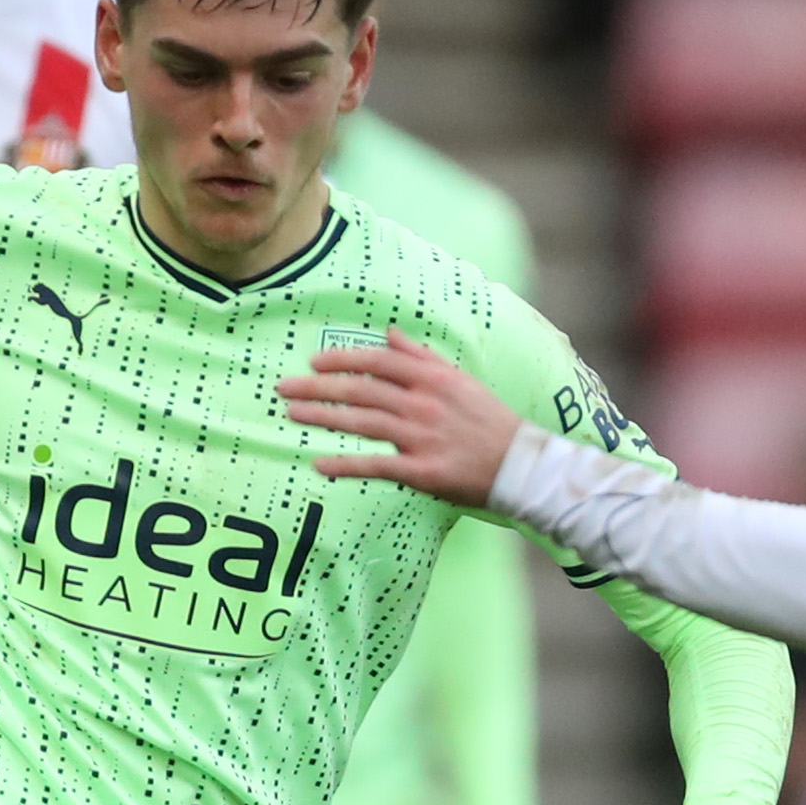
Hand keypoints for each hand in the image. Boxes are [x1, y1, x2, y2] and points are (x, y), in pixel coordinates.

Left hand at [284, 334, 521, 506]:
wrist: (521, 467)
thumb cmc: (490, 422)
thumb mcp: (460, 380)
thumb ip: (422, 356)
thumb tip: (390, 333)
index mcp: (433, 378)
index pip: (378, 362)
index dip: (342, 360)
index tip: (313, 362)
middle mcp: (424, 404)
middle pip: (361, 390)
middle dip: (318, 387)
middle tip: (284, 388)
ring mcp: (422, 437)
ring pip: (362, 422)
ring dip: (323, 417)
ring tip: (293, 414)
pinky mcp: (423, 472)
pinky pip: (376, 465)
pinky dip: (345, 464)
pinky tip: (319, 463)